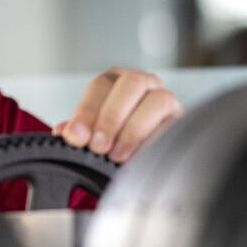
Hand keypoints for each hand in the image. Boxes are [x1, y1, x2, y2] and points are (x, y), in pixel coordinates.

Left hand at [54, 67, 181, 163]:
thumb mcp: (91, 136)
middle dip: (111, 117)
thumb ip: (78, 132)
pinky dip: (153, 142)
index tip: (76, 136)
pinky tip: (137, 158)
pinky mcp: (182, 122)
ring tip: (117, 156)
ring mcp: (165, 100)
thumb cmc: (113, 143)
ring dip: (134, 131)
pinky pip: (173, 126)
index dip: (87, 111)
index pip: (101, 85)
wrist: (147, 164)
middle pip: (132, 83)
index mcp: (115, 83)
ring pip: (158, 100)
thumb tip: (64, 131)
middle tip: (98, 147)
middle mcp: (142, 85)